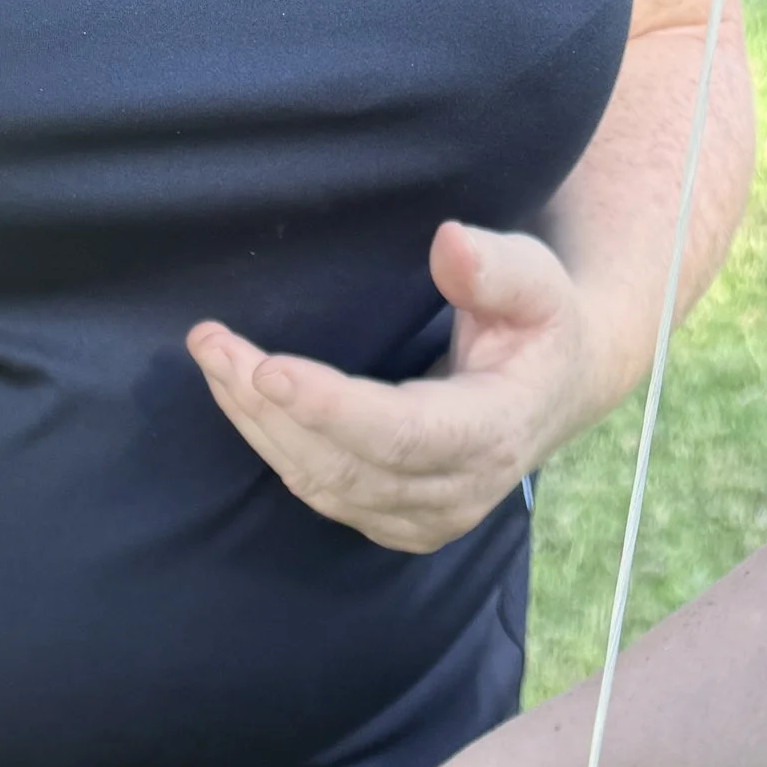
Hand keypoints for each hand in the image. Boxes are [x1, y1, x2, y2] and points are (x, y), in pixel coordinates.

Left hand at [189, 221, 598, 554]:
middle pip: (342, 465)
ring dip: (257, 425)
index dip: (330, 408)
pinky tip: (241, 398)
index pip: (399, 434)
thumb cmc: (541, 324)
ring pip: (320, 484)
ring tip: (212, 358)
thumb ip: (497, 268)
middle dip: (267, 407)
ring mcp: (422, 520)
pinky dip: (274, 446)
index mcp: (491, 434)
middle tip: (210, 343)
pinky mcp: (394, 523)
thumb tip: (449, 243)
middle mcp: (454, 493)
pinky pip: (321, 493)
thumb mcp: (539, 281)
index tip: (266, 369)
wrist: (555, 390)